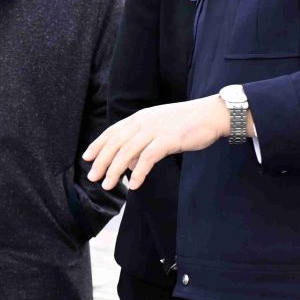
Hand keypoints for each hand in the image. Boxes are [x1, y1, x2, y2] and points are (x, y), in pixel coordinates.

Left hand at [83, 95, 231, 191]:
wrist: (212, 114)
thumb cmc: (187, 123)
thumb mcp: (160, 128)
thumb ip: (143, 142)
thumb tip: (130, 164)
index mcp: (140, 117)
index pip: (113, 131)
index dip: (98, 145)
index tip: (87, 157)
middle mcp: (143, 122)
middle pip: (116, 143)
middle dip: (101, 161)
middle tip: (92, 177)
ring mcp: (155, 130)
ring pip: (127, 152)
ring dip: (115, 170)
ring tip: (107, 185)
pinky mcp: (168, 140)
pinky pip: (148, 158)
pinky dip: (139, 172)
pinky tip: (134, 184)